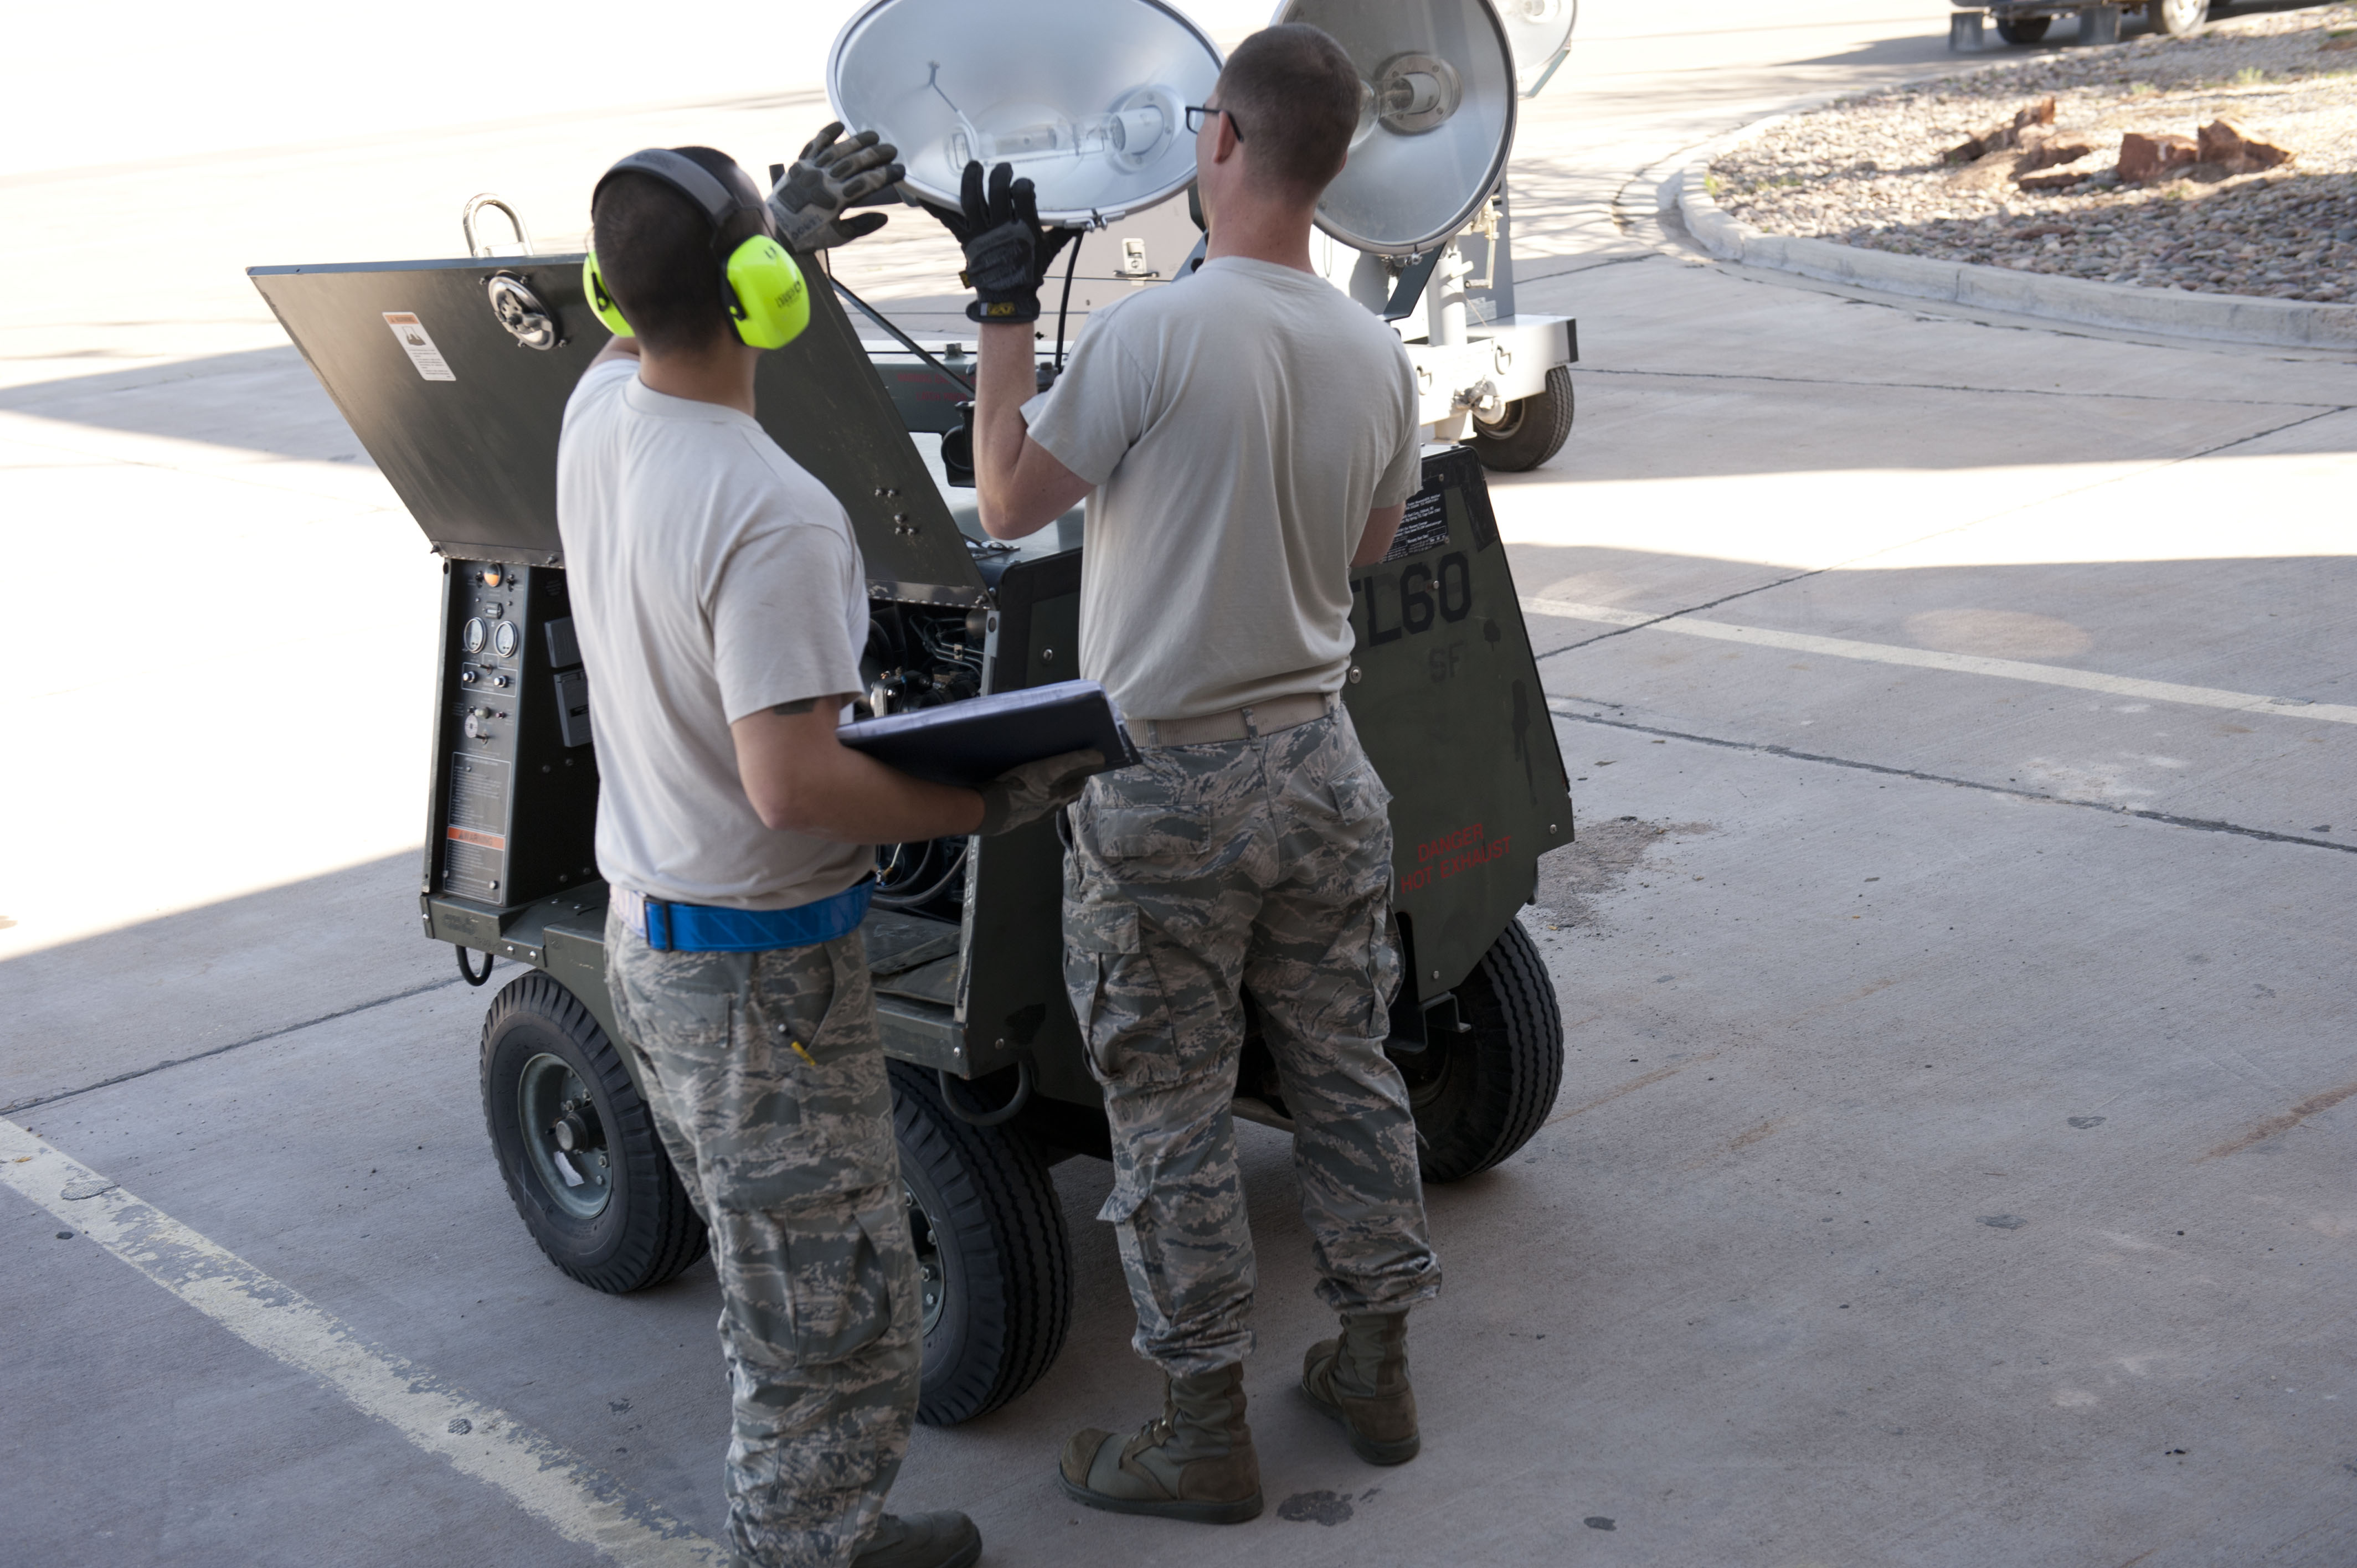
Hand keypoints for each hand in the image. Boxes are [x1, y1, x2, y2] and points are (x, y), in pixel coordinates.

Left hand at [769, 121, 904, 252]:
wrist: (775, 228)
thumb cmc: (807, 235)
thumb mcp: (838, 237)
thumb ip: (862, 226)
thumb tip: (884, 217)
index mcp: (837, 199)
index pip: (868, 182)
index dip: (886, 175)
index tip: (900, 171)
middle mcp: (825, 180)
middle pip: (856, 161)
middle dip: (877, 154)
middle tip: (892, 150)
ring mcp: (812, 169)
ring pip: (838, 149)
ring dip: (857, 141)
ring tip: (873, 136)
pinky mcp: (800, 164)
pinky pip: (815, 144)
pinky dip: (827, 133)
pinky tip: (840, 125)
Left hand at [925, 161, 1077, 323]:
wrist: (1007, 298)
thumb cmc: (1028, 273)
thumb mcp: (1049, 251)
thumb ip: (1063, 232)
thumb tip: (1083, 220)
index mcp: (1024, 230)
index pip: (1024, 198)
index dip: (1023, 186)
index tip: (1024, 183)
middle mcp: (1001, 229)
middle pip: (997, 194)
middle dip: (999, 176)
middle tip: (1002, 168)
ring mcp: (981, 234)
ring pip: (972, 200)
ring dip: (971, 180)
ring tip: (974, 166)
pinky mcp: (965, 238)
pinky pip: (949, 219)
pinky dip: (936, 206)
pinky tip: (924, 192)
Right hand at [975, 749, 1103, 835]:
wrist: (988, 810)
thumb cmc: (1020, 788)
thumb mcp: (1049, 770)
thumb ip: (1074, 762)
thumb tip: (1100, 757)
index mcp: (1060, 798)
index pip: (1079, 784)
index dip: (1081, 770)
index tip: (1077, 757)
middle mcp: (1050, 809)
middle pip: (1065, 792)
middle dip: (1066, 778)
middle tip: (1060, 761)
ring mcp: (1033, 813)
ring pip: (1047, 797)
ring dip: (1048, 785)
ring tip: (1040, 769)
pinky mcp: (1017, 813)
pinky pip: (1030, 800)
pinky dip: (1031, 791)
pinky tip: (1021, 782)